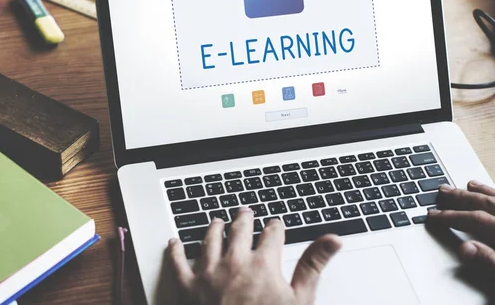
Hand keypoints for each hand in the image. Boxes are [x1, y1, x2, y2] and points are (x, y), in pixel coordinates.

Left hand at [168, 207, 341, 304]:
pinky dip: (176, 250)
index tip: (276, 225)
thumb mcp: (299, 300)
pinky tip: (175, 242)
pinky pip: (178, 261)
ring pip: (210, 238)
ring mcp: (208, 272)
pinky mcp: (187, 287)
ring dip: (214, 227)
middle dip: (244, 218)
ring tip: (217, 221)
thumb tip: (333, 239)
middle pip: (239, 229)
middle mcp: (234, 261)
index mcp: (263, 263)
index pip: (272, 233)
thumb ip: (313, 265)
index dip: (275, 227)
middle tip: (245, 213)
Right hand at [427, 180, 494, 269]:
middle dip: (462, 197)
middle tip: (443, 191)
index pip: (475, 219)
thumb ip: (490, 260)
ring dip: (483, 192)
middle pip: (486, 204)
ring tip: (470, 185)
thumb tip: (464, 249)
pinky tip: (494, 195)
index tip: (433, 215)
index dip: (451, 216)